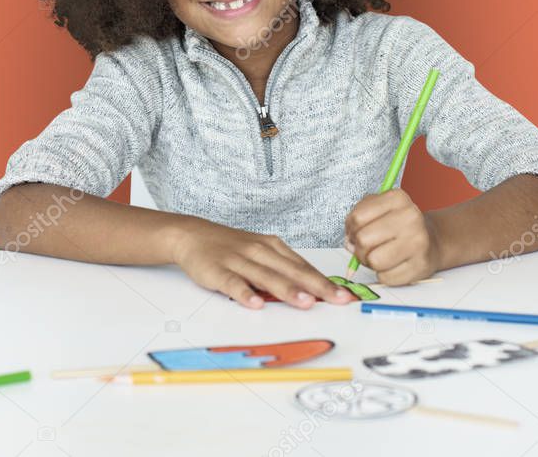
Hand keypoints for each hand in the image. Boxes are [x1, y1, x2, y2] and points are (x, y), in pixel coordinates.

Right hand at [170, 218, 354, 309]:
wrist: (193, 235)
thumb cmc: (232, 247)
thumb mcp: (261, 251)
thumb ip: (283, 269)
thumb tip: (311, 289)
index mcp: (273, 247)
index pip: (303, 267)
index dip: (325, 282)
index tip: (344, 295)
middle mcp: (260, 252)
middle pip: (291, 271)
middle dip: (316, 286)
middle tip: (337, 299)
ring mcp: (238, 261)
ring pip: (266, 277)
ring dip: (287, 290)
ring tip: (306, 302)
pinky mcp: (217, 271)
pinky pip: (233, 283)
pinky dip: (244, 293)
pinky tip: (255, 304)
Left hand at [344, 188, 440, 284]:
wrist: (432, 240)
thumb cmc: (399, 225)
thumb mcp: (379, 208)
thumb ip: (358, 218)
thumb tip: (349, 242)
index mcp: (397, 198)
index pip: (357, 218)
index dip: (351, 229)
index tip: (358, 232)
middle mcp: (410, 217)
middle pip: (363, 239)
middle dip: (359, 248)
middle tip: (367, 248)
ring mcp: (418, 242)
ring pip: (374, 261)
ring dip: (371, 263)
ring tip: (380, 256)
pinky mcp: (420, 265)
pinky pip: (386, 278)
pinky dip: (384, 275)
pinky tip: (393, 265)